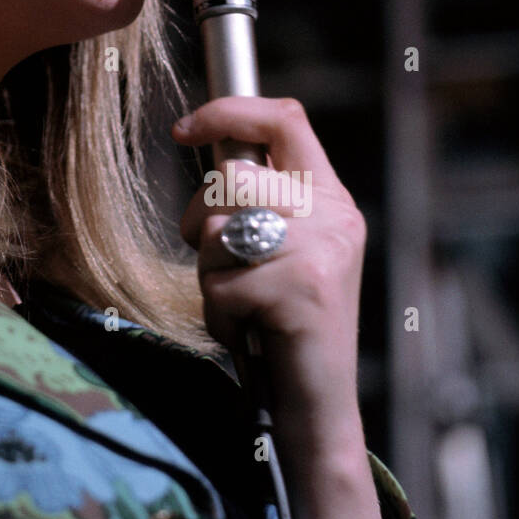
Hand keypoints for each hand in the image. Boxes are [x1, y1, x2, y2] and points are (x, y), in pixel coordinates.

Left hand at [170, 95, 365, 427]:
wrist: (316, 406)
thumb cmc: (280, 323)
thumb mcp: (277, 249)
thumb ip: (255, 199)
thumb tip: (208, 147)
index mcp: (330, 197)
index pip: (285, 119)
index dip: (229, 112)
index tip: (183, 131)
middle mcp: (335, 217)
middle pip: (232, 176)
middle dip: (199, 218)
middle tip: (215, 259)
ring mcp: (323, 253)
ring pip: (219, 228)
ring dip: (209, 272)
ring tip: (240, 301)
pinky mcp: (304, 292)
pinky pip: (220, 283)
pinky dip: (218, 313)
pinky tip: (247, 331)